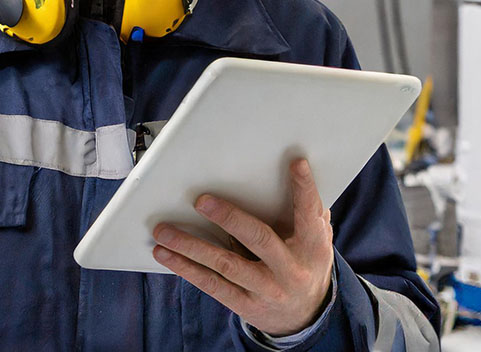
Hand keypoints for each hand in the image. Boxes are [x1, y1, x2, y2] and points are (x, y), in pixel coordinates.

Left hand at [152, 158, 333, 336]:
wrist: (306, 317)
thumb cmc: (305, 262)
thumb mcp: (316, 239)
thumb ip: (309, 211)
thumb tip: (299, 169)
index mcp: (312, 247)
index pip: (309, 214)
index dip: (304, 189)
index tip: (296, 163)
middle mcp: (290, 269)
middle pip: (259, 239)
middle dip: (229, 218)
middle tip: (201, 201)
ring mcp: (266, 289)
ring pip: (225, 264)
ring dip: (190, 246)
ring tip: (163, 230)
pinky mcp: (246, 305)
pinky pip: (212, 285)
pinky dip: (186, 268)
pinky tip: (165, 254)